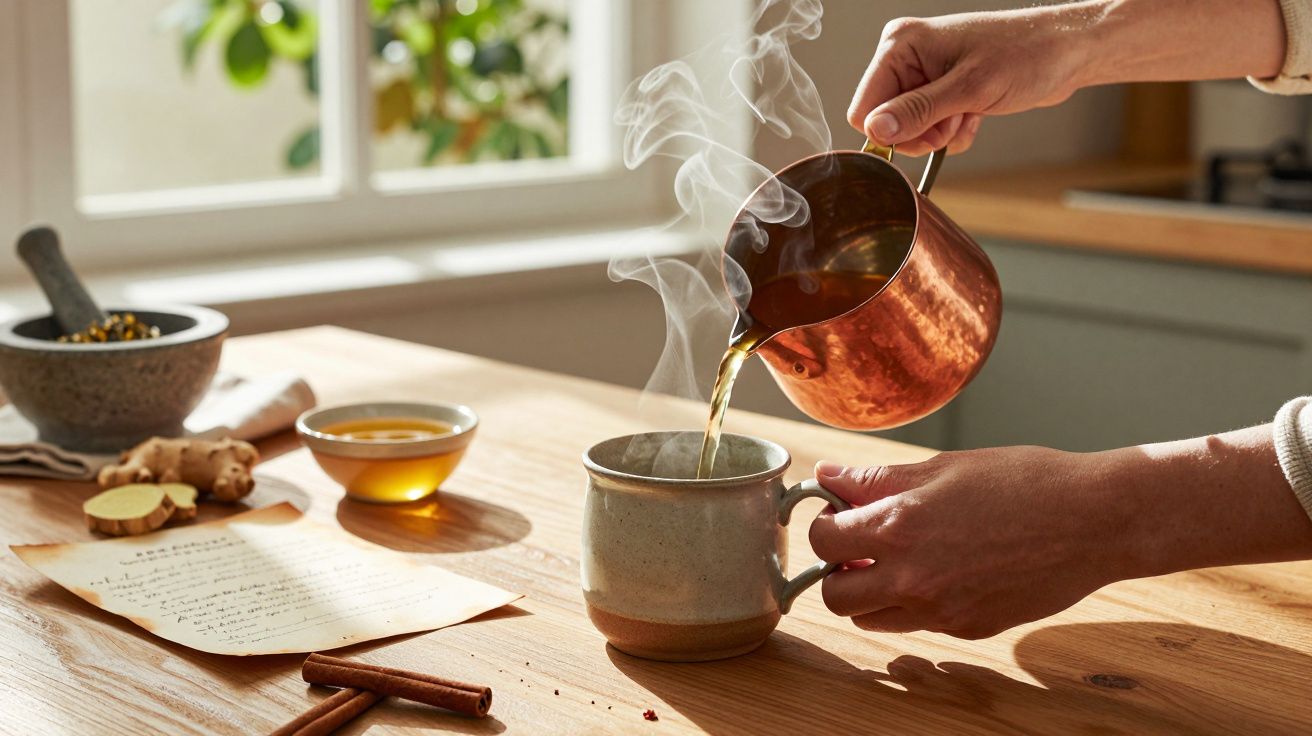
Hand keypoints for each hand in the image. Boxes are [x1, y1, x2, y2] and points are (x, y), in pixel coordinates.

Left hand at [807, 446, 1129, 638]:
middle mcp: (912, 577)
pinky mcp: (967, 629)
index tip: (840, 514)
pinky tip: (942, 571)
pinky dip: (913, 605)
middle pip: (834, 596)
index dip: (824, 525)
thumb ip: (876, 481)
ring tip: (898, 560)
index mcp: (899, 526)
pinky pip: (916, 626)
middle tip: (861, 546)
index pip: (821, 540)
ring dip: (870, 594)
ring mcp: (940, 610)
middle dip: (838, 570)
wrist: (1093, 521)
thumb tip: (828, 476)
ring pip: (870, 618)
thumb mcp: (942, 468)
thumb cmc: (1024, 482)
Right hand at [848, 0, 1287, 155]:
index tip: (930, 127)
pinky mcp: (941, 88)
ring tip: (969, 114)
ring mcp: (924, 73)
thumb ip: (918, 111)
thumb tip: (876, 130)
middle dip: (920, 132)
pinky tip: (974, 116)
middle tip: (954, 120)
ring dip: (938, 133)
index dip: (892, 130)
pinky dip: (950, 131)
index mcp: (901, 44)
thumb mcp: (970, 89)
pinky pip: (928, 127)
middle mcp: (907, 56)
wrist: (1068, 52)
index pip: (865, 107)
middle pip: (885, 121)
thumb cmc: (1027, 55)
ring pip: (908, 129)